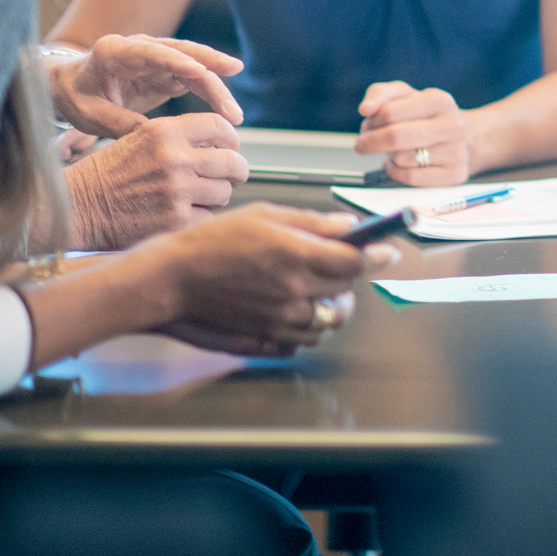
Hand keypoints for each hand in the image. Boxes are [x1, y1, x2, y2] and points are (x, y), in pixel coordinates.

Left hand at [47, 35, 243, 137]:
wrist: (71, 85)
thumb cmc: (76, 96)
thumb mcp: (88, 114)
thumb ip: (117, 122)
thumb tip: (152, 135)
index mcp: (114, 52)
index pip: (150, 53)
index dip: (176, 60)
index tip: (200, 70)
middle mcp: (141, 48)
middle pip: (181, 52)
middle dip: (210, 62)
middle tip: (234, 74)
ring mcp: (157, 57)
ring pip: (194, 65)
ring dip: (216, 85)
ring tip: (234, 113)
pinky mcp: (167, 70)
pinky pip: (194, 78)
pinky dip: (211, 92)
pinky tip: (227, 110)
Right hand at [65, 113, 250, 249]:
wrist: (75, 208)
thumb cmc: (108, 174)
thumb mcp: (140, 139)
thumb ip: (180, 138)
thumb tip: (225, 145)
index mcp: (165, 131)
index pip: (221, 127)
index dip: (231, 139)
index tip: (231, 149)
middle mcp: (175, 158)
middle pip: (232, 162)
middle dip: (234, 171)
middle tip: (229, 177)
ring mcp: (177, 191)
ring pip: (224, 191)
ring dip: (215, 196)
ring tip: (195, 197)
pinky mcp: (175, 221)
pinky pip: (209, 217)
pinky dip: (200, 218)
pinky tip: (180, 216)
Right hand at [143, 202, 395, 353]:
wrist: (168, 281)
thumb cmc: (211, 242)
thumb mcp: (264, 215)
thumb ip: (311, 222)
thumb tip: (348, 226)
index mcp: (298, 257)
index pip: (357, 263)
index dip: (378, 256)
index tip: (388, 250)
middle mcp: (295, 294)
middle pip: (347, 292)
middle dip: (350, 277)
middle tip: (337, 262)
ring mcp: (281, 322)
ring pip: (330, 321)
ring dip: (332, 304)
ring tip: (313, 286)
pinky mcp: (266, 340)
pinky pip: (305, 340)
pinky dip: (308, 326)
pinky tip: (293, 307)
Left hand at [356, 82, 473, 184]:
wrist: (461, 138)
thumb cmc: (424, 116)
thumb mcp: (404, 96)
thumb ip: (380, 94)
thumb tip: (366, 109)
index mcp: (439, 100)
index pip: (390, 112)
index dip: (371, 121)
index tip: (367, 126)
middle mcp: (452, 125)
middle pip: (396, 137)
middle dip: (371, 142)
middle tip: (362, 144)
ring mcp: (457, 151)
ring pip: (401, 159)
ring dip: (388, 156)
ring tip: (393, 150)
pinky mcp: (455, 174)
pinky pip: (411, 178)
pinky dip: (396, 172)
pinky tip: (398, 164)